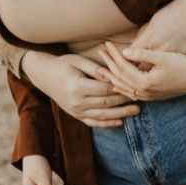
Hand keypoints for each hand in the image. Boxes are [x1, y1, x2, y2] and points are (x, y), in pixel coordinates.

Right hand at [20, 51, 139, 127]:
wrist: (44, 76)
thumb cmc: (62, 64)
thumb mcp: (77, 61)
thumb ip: (95, 69)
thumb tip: (112, 75)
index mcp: (77, 86)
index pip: (104, 89)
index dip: (120, 87)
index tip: (133, 83)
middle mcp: (77, 102)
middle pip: (106, 103)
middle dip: (124, 100)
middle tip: (140, 96)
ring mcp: (76, 111)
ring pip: (103, 115)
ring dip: (121, 114)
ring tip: (137, 111)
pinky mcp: (76, 115)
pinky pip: (94, 122)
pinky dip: (108, 124)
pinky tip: (120, 122)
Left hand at [98, 41, 185, 100]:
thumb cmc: (182, 64)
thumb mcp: (163, 57)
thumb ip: (143, 55)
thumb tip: (125, 52)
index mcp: (146, 82)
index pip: (123, 67)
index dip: (114, 54)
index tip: (106, 44)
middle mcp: (145, 92)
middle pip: (121, 78)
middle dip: (109, 64)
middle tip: (100, 52)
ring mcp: (149, 96)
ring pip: (124, 87)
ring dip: (112, 77)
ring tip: (101, 68)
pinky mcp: (153, 96)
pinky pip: (132, 92)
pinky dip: (122, 87)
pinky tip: (116, 83)